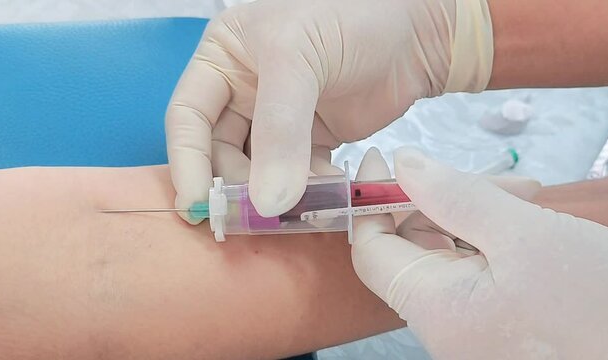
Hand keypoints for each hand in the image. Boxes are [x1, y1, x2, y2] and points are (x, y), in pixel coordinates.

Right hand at [166, 0, 492, 221]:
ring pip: (259, 171)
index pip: (188, 117)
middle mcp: (243, 90)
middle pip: (221, 152)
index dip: (188, 163)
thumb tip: (266, 204)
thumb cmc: (353, 18)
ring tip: (305, 204)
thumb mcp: (301, 59)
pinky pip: (297, 177)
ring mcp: (278, 119)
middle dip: (239, 185)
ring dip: (276, 194)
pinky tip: (330, 193)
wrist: (419, 32)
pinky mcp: (311, 141)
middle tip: (261, 214)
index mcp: (223, 58)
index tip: (198, 207)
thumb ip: (279, 132)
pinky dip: (308, 193)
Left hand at [352, 147, 607, 358]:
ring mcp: (467, 326)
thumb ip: (455, 196)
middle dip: (439, 200)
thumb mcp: (525, 236)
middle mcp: (441, 323)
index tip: (380, 158)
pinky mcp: (492, 322)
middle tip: (493, 178)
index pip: (369, 249)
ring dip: (473, 214)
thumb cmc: (596, 305)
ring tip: (523, 193)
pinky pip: (473, 270)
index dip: (368, 201)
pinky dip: (491, 238)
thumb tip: (402, 163)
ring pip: (446, 253)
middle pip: (411, 247)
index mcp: (434, 308)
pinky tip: (525, 216)